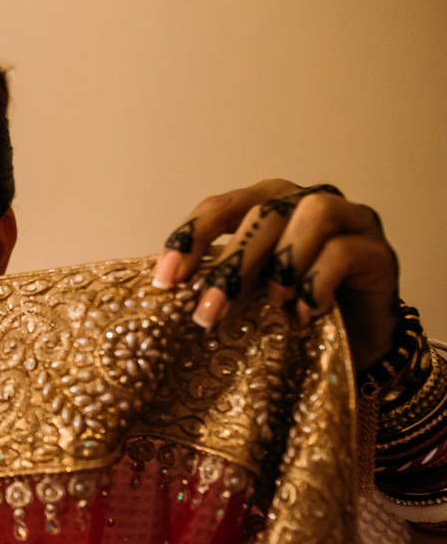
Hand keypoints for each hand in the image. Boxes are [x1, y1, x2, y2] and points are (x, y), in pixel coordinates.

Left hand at [152, 179, 399, 369]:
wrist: (357, 341)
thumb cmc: (293, 309)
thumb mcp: (247, 295)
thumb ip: (216, 281)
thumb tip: (165, 291)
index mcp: (265, 206)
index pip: (221, 206)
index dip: (191, 237)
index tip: (166, 280)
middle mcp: (304, 202)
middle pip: (264, 212)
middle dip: (231, 263)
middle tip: (208, 313)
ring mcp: (347, 220)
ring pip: (313, 213)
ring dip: (284, 261)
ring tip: (272, 303)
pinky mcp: (378, 250)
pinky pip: (346, 251)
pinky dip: (319, 282)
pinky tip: (305, 313)